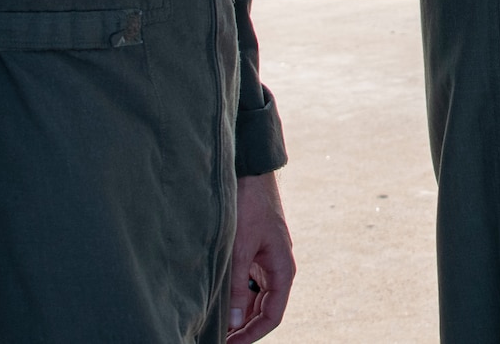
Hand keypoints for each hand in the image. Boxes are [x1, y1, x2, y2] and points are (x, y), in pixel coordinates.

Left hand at [225, 172, 296, 341]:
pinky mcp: (255, 252)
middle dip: (244, 328)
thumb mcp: (240, 249)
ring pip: (256, 298)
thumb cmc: (249, 206)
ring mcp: (266, 260)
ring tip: (216, 326)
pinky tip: (219, 301)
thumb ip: (238, 286)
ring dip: (239, 313)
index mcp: (283, 269)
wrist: (249, 172)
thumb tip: (235, 322)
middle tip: (219, 339)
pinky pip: (248, 283)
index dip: (252, 335)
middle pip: (264, 310)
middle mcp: (277, 268)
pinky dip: (236, 296)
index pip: (272, 315)